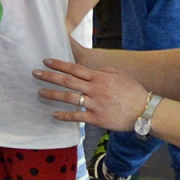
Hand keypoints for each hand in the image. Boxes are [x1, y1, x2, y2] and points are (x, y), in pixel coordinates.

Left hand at [33, 58, 149, 130]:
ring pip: (69, 98)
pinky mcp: (96, 118)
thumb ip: (103, 71)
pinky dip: (64, 115)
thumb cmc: (133, 91)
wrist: (144, 110)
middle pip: (67, 81)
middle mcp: (95, 89)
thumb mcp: (119, 74)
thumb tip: (89, 68)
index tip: (46, 61)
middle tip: (35, 73)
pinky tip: (53, 114)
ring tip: (39, 92)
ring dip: (52, 95)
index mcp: (99, 77)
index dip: (59, 64)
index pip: (75, 68)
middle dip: (50, 77)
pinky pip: (77, 116)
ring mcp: (95, 104)